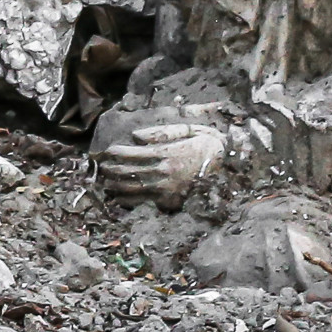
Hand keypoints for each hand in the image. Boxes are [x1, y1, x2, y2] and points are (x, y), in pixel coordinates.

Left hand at [98, 123, 225, 207]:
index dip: (117, 152)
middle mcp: (164, 172)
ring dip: (116, 186)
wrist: (231, 168)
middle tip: (100, 168)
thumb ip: (161, 132)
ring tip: (104, 183)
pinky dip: (129, 201)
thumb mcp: (189, 130)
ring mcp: (167, 188)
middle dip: (112, 170)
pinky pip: (146, 202)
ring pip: (135, 188)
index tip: (106, 151)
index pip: (134, 153)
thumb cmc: (209, 144)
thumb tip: (136, 136)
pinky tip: (117, 199)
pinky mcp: (172, 201)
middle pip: (130, 172)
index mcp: (166, 153)